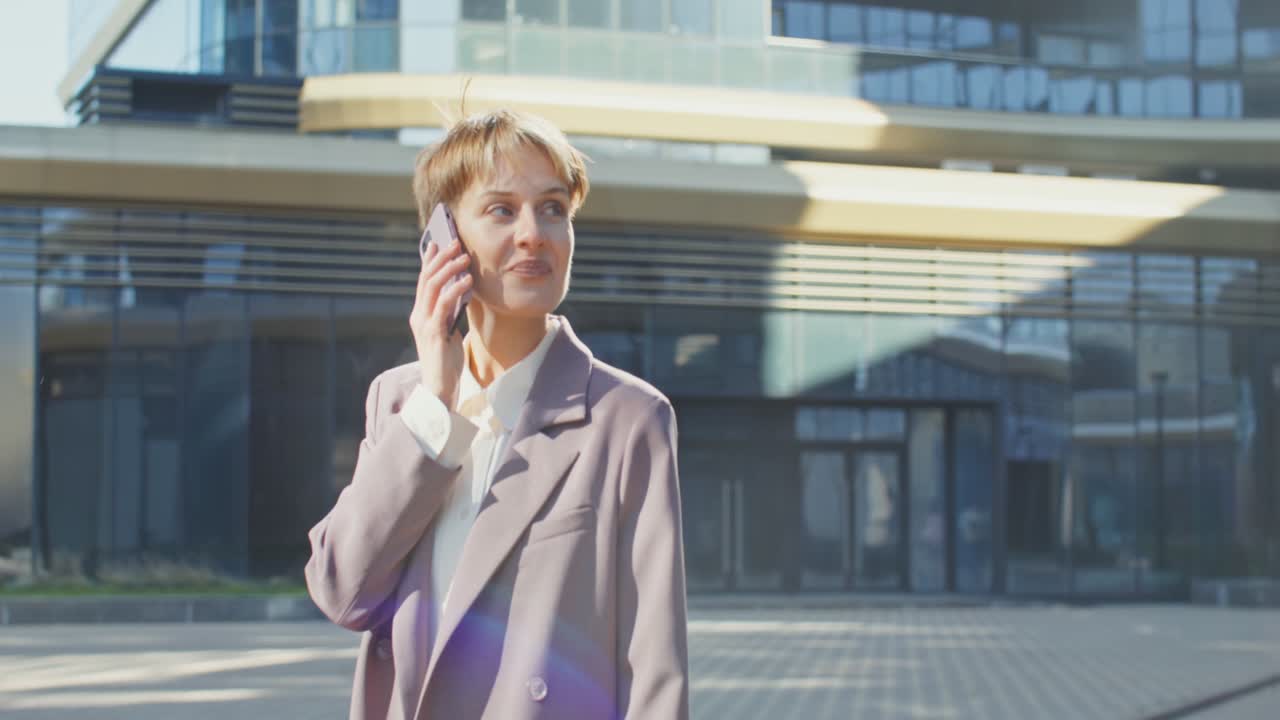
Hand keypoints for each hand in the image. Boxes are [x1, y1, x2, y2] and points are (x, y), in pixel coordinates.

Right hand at [409, 240, 472, 410]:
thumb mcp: (448, 331)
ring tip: (465, 257)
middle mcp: (418, 316)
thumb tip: (460, 291)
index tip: (438, 243)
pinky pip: (443, 304)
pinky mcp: (433, 333)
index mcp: (420, 314)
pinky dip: (455, 288)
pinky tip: (467, 280)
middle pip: (427, 279)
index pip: (423, 281)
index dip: (429, 261)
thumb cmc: (446, 362)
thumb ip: (448, 313)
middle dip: (441, 258)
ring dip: (450, 268)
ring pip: (433, 287)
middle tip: (455, 243)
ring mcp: (424, 323)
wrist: (440, 389)